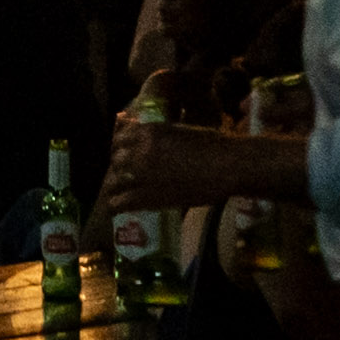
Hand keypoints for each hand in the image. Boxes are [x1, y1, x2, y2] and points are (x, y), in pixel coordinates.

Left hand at [101, 116, 278, 214]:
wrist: (227, 165)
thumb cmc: (213, 145)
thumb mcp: (181, 131)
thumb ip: (161, 134)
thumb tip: (153, 140)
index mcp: (148, 131)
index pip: (119, 137)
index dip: (120, 147)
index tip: (124, 155)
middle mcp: (140, 150)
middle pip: (114, 159)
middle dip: (117, 167)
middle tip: (123, 176)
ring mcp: (141, 174)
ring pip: (111, 181)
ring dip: (114, 187)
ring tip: (117, 193)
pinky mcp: (146, 196)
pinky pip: (118, 202)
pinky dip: (115, 206)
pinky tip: (117, 209)